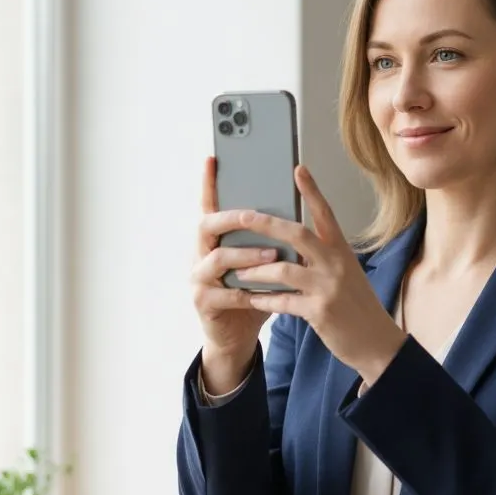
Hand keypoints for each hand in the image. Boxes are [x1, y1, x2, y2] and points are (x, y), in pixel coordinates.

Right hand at [190, 157, 274, 389]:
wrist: (238, 336)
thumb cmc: (253, 293)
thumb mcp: (264, 262)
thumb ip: (271, 239)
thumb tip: (298, 208)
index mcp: (216, 239)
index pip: (209, 205)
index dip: (209, 183)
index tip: (213, 158)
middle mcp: (201, 254)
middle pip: (207, 225)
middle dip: (230, 218)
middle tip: (252, 214)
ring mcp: (198, 278)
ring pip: (217, 258)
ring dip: (246, 255)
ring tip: (272, 254)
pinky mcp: (203, 303)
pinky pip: (225, 293)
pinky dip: (247, 291)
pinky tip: (264, 292)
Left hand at [232, 165, 406, 385]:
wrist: (377, 343)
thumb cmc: (357, 307)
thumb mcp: (346, 274)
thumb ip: (323, 258)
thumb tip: (292, 244)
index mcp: (342, 251)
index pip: (326, 214)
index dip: (312, 191)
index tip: (298, 169)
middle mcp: (336, 264)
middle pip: (296, 234)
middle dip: (265, 224)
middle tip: (240, 216)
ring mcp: (328, 287)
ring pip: (283, 269)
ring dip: (256, 270)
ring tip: (237, 272)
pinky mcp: (320, 311)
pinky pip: (283, 302)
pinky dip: (264, 300)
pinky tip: (250, 300)